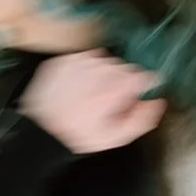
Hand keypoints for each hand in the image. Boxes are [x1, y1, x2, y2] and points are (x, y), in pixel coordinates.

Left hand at [20, 50, 165, 153]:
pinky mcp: (63, 60)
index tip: (132, 95)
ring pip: (105, 61)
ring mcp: (78, 63)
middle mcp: (97, 72)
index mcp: (112, 90)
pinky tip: (77, 86)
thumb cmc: (79, 135)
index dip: (140, 86)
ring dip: (103, 73)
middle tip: (107, 99)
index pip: (142, 76)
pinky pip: (85, 58)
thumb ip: (141, 119)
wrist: (40, 129)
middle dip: (121, 81)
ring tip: (90, 93)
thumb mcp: (115, 137)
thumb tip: (156, 102)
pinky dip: (86, 69)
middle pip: (123, 67)